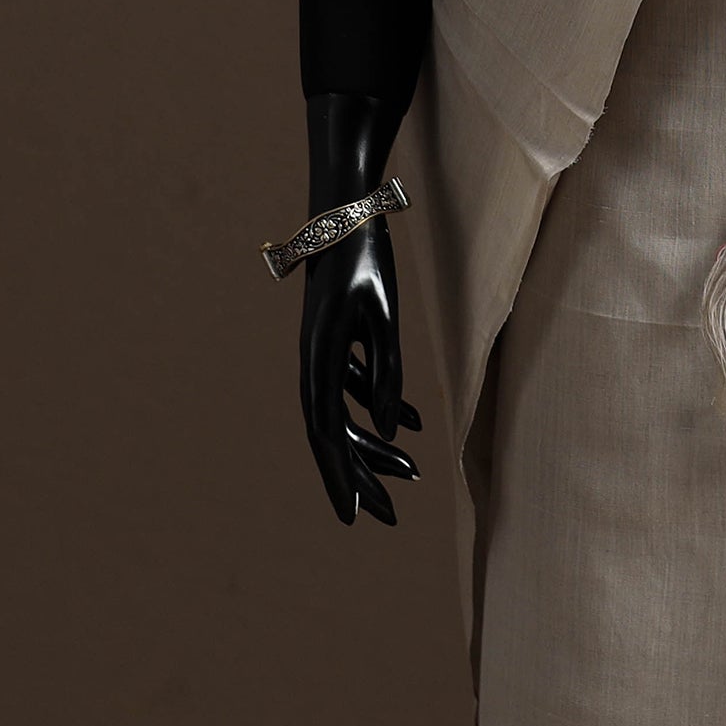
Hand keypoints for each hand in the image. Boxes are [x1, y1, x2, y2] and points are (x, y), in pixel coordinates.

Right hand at [299, 220, 421, 524]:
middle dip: (361, 475)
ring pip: (346, 412)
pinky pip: (356, 385)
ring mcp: (325, 350)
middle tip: (388, 516)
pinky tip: (411, 428)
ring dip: (374, 445)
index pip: (327, 433)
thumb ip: (388, 373)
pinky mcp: (339, 337)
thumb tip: (387, 434)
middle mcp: (314, 361)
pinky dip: (382, 407)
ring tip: (411, 475)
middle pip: (334, 433)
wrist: (347, 209)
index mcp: (318, 360)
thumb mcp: (384, 314)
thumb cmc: (367, 257)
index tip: (354, 516)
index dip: (340, 476)